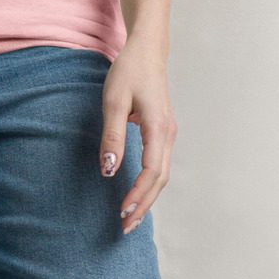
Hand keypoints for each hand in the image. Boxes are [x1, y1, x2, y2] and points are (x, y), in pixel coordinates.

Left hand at [100, 37, 174, 234]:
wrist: (146, 51)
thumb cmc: (128, 72)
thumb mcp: (113, 101)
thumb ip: (112, 136)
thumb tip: (110, 170)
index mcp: (159, 128)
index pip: (152, 172)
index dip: (138, 194)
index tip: (122, 212)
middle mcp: (168, 134)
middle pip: (160, 179)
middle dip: (144, 204)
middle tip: (125, 227)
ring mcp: (168, 134)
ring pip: (162, 174)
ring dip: (148, 197)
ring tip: (131, 217)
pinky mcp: (163, 132)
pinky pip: (160, 165)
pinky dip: (150, 184)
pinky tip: (138, 194)